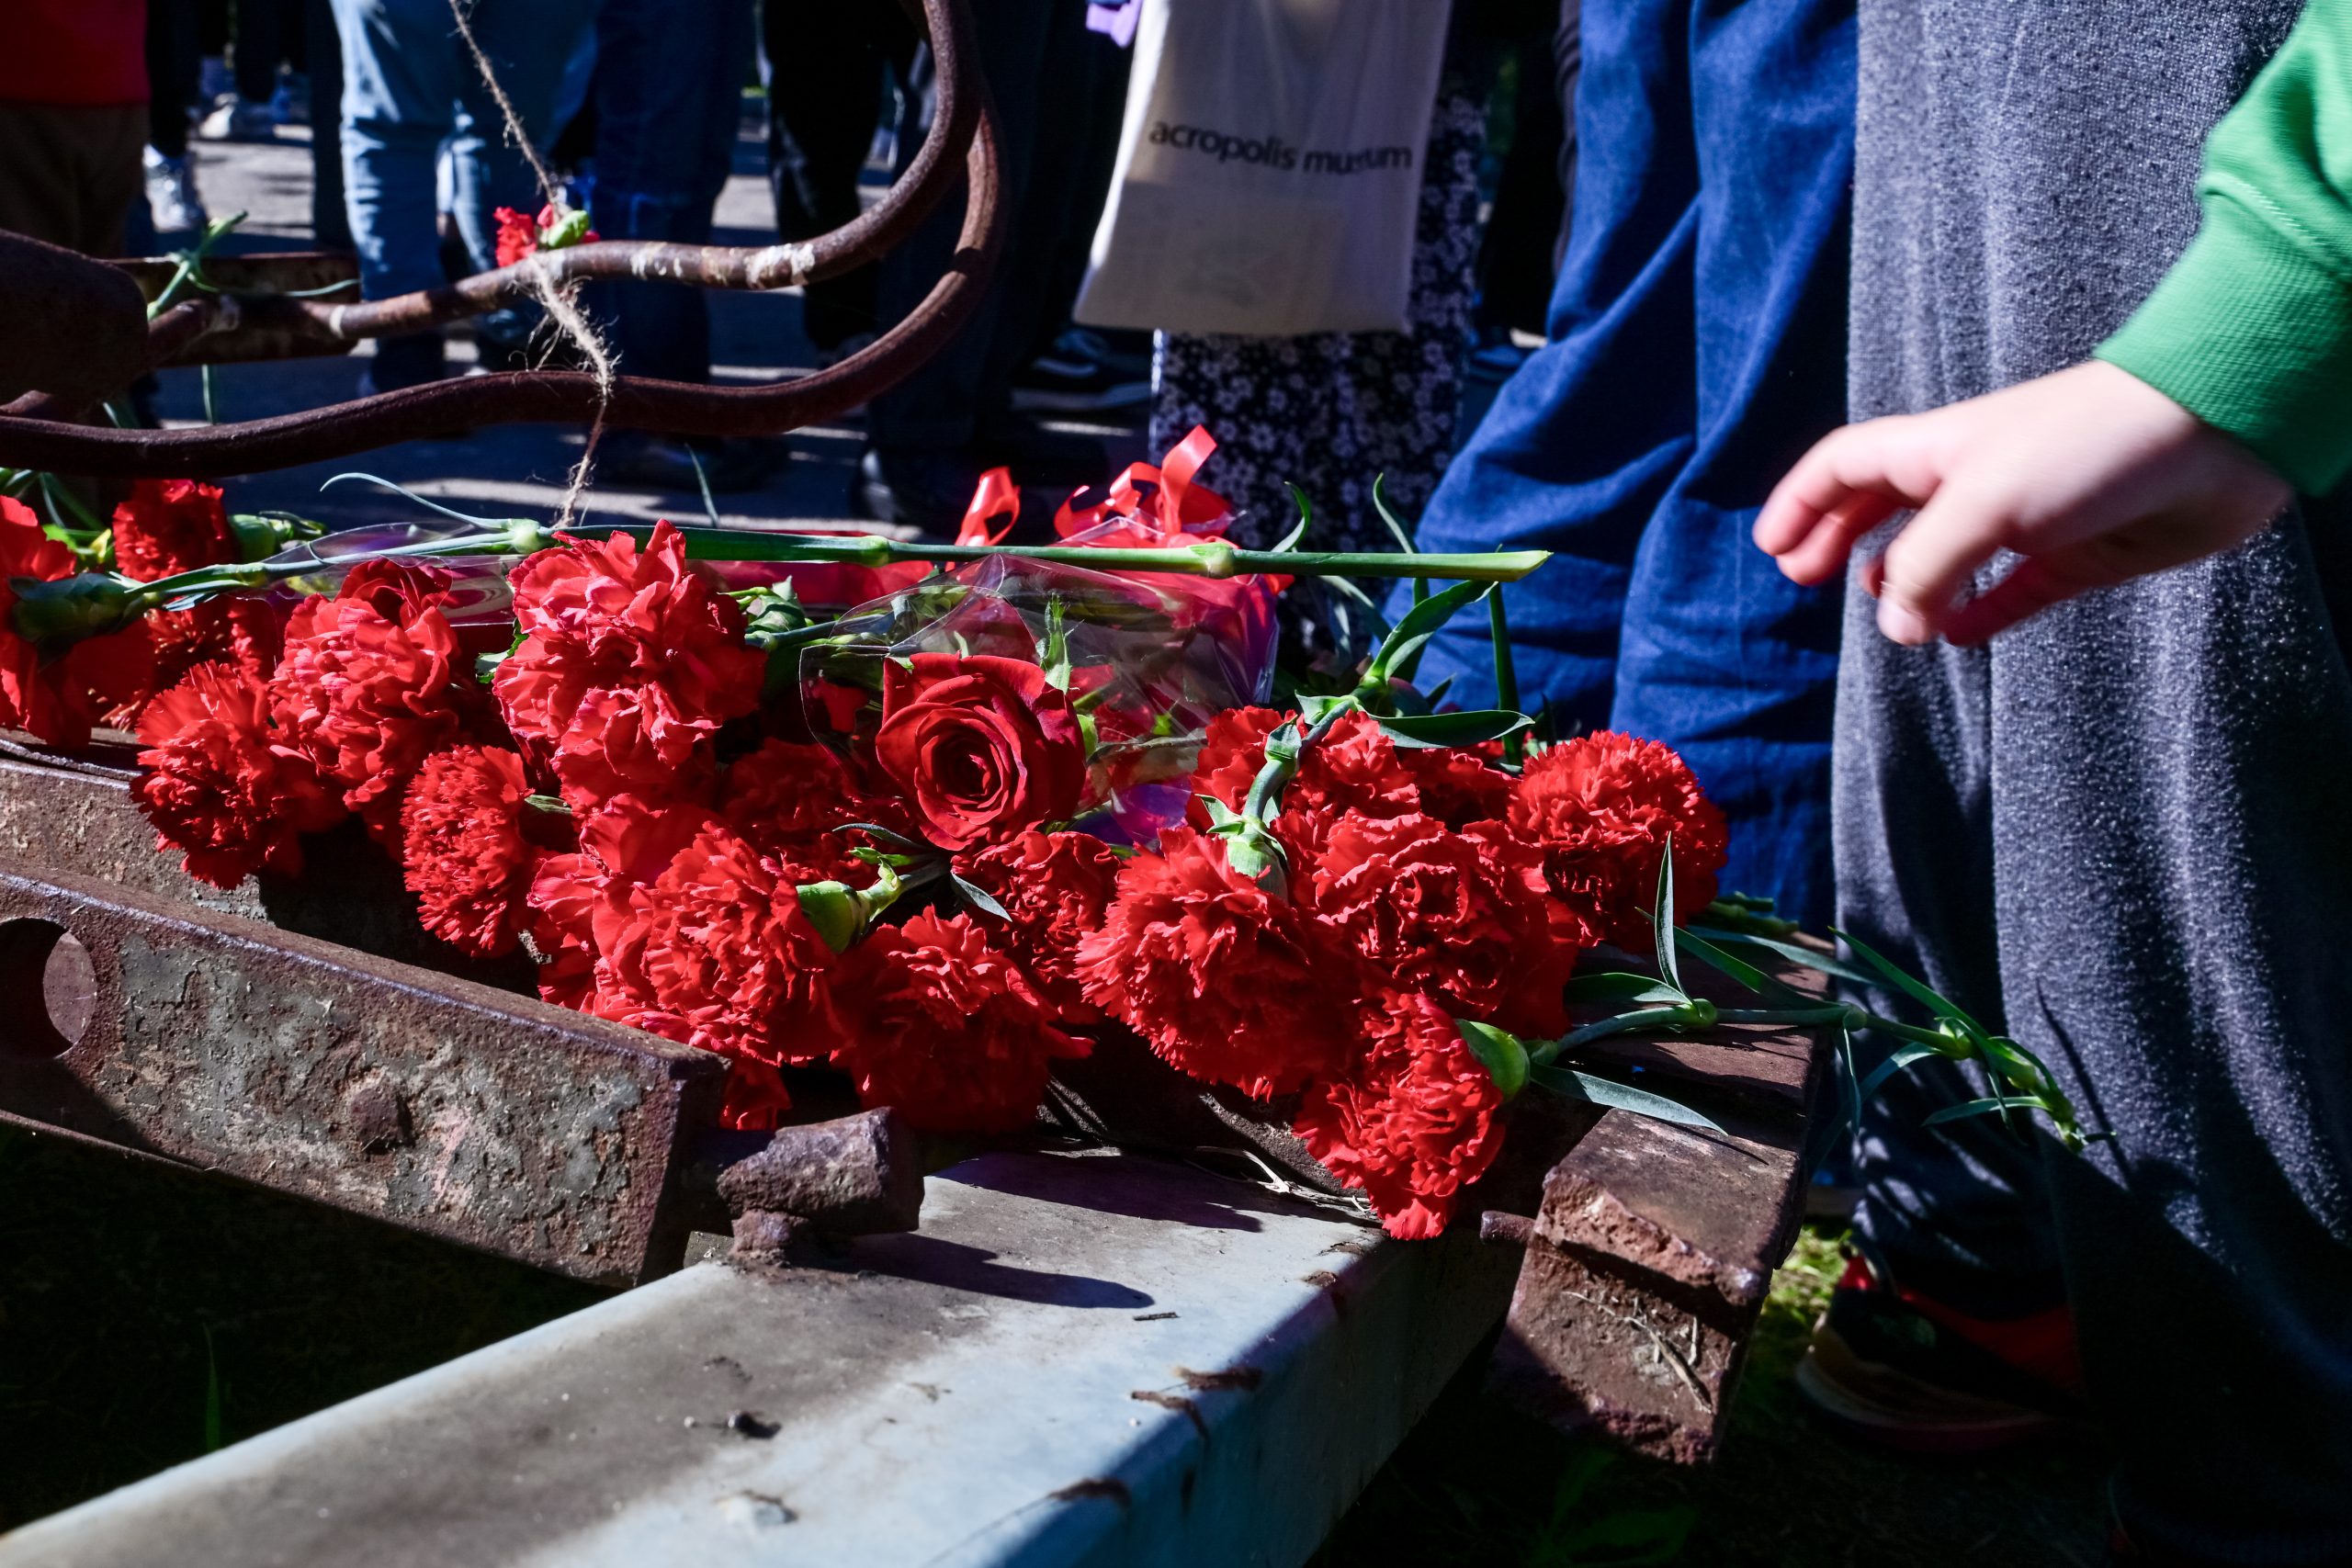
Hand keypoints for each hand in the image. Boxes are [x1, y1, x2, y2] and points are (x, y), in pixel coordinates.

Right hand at [1752, 361, 2291, 644]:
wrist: (2215, 436)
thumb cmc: (2088, 447)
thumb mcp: (1983, 503)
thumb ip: (1926, 568)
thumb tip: (1893, 627)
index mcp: (1939, 449)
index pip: (1844, 466)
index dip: (1801, 501)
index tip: (1769, 549)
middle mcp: (1975, 478)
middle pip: (1882, 507)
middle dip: (1837, 539)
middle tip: (1802, 580)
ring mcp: (2026, 517)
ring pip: (1943, 553)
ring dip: (1906, 583)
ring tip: (1888, 616)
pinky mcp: (2076, 554)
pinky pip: (2010, 592)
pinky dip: (1978, 613)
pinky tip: (1957, 637)